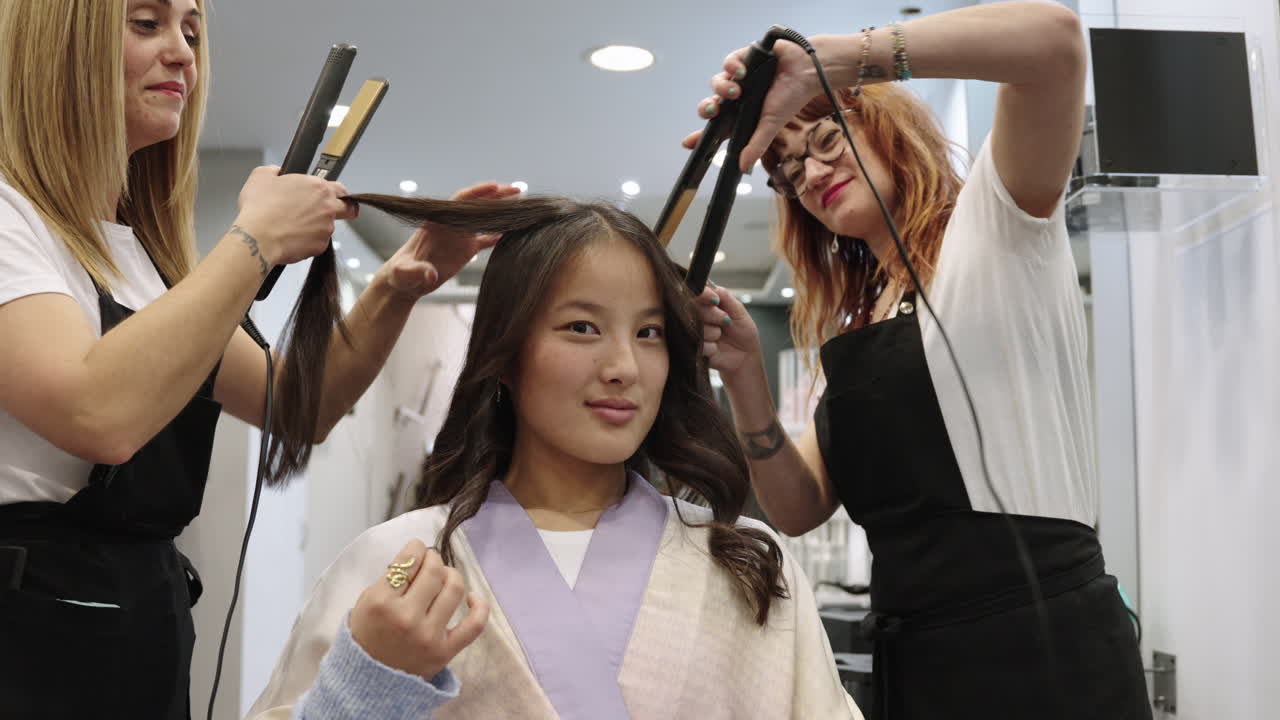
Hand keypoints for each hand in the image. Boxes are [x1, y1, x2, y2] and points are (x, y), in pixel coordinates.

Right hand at [233, 165, 355, 265]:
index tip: (335, 195)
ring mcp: (326, 228)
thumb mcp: (261, 177)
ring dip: (317, 226)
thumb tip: (277, 172)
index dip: (338, 192)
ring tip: (294, 226)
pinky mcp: (320, 246)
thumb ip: (275, 171)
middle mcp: (327, 207)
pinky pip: (318, 242)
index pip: (341, 188)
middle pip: (348, 209)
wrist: (257, 237)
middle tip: (329, 212)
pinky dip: (308, 241)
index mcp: (318, 188)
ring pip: (328, 227)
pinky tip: (292, 237)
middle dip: (344, 210)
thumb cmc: (260, 209)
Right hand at [349, 540, 489, 681]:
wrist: (369, 682)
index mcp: (381, 602)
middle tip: (429, 562)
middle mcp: (406, 617)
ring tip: (443, 578)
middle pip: (434, 570)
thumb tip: (420, 555)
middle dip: (433, 559)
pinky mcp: (445, 651)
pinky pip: (475, 624)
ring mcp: (428, 635)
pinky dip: (479, 606)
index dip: (416, 548)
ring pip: (454, 588)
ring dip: (451, 575)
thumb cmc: (366, 636)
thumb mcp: (366, 602)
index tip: (416, 550)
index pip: (410, 559)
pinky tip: (471, 598)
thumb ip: (391, 578)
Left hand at [372, 182, 521, 297]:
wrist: (405, 281)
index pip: (459, 201)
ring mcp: (460, 236)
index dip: (477, 193)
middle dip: (497, 196)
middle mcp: (451, 225)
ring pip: (484, 218)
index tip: (494, 186)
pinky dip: (499, 234)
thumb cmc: (402, 274)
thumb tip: (431, 275)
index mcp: (437, 223)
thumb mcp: (406, 273)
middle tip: (517, 190)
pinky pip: (486, 238)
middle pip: (477, 205)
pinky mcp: (466, 249)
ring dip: (501, 211)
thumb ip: (417, 271)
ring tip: (522, 205)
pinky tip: (514, 232)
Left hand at [684, 35, 850, 170]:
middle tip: (712, 110)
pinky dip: (731, 67)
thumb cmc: (792, 97)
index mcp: (742, 115)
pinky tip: (742, 72)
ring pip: (717, 83)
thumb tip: (742, 167)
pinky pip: (728, 63)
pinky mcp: (744, 59)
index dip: (701, 136)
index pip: (717, 129)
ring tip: (736, 91)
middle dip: (707, 108)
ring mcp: (740, 78)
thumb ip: (756, 145)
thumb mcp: (771, 125)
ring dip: (722, 88)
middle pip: (711, 105)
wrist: (808, 70)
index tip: (687, 144)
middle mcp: (738, 98)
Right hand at [695, 283, 761, 379]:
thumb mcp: (740, 313)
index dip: (703, 294)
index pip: (698, 293)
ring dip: (713, 332)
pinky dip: (711, 347)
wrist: (745, 358)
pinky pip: (698, 344)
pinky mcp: (694, 348)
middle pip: (693, 307)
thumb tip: (713, 287)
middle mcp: (699, 316)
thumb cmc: (744, 334)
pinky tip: (717, 349)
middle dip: (711, 314)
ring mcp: (696, 332)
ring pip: (696, 327)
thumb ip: (727, 298)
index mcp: (710, 304)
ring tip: (721, 336)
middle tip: (725, 320)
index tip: (714, 299)